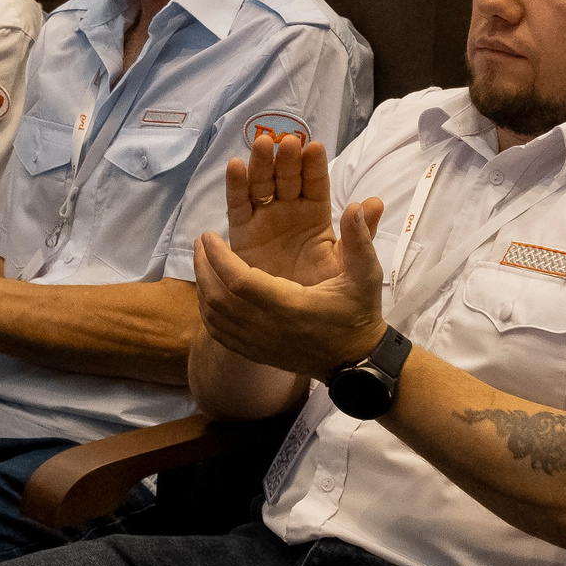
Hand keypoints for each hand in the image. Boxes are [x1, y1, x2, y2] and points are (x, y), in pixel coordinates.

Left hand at [193, 136, 387, 377]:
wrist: (355, 360)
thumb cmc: (359, 314)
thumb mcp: (366, 276)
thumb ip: (360, 241)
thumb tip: (357, 204)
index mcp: (290, 305)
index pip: (240, 282)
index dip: (219, 258)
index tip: (210, 236)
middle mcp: (268, 327)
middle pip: (218, 298)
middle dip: (203, 267)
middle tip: (200, 242)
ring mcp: (258, 344)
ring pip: (214, 317)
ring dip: (202, 286)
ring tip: (201, 261)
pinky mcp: (255, 354)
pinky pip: (219, 334)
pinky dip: (207, 311)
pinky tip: (208, 291)